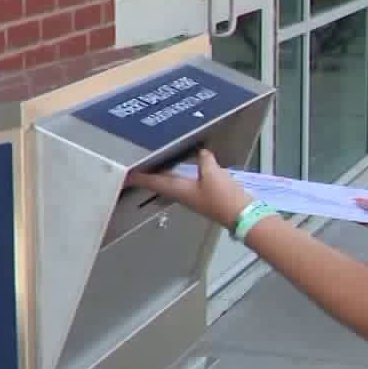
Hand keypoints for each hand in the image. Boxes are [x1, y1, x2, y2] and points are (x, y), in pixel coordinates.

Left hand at [126, 149, 254, 229]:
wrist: (242, 216)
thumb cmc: (223, 198)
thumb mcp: (212, 174)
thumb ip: (205, 161)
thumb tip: (201, 153)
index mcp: (179, 190)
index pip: (153, 181)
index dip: (138, 177)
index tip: (125, 175)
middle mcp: (183, 195)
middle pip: (161, 184)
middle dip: (149, 176)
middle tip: (139, 168)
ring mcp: (194, 198)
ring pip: (173, 185)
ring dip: (164, 177)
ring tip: (156, 167)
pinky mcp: (205, 198)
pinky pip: (187, 185)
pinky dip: (182, 177)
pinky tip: (187, 171)